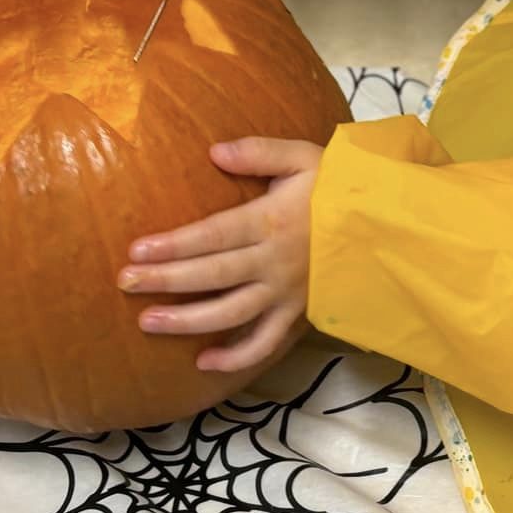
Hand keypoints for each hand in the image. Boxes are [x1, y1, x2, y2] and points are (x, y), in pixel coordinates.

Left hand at [120, 139, 321, 373]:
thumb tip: (215, 151)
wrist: (387, 224)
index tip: (136, 250)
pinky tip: (204, 362)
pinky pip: (267, 343)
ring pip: (231, 313)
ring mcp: (286, 293)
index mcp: (271, 221)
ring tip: (148, 322)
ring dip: (188, 321)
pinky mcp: (298, 314)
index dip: (174, 244)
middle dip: (166, 280)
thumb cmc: (341, 186)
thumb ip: (260, 152)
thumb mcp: (305, 156)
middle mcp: (274, 262)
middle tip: (125, 282)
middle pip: (213, 275)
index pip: (213, 235)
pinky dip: (237, 357)